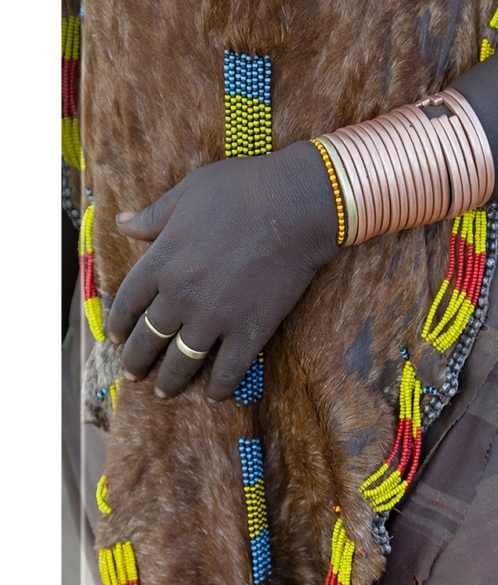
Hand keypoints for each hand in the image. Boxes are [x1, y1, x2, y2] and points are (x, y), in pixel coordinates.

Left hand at [107, 140, 338, 399]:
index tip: (116, 338)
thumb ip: (154, 215)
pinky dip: (218, 387)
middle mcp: (181, 296)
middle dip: (137, 361)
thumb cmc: (241, 189)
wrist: (294, 205)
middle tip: (134, 374)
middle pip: (149, 339)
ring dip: (171, 381)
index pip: (127, 304)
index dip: (119, 325)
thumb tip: (122, 222)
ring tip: (166, 390)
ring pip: (183, 362)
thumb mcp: (188, 192)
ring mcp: (215, 317)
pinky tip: (214, 394)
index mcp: (161, 261)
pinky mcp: (249, 330)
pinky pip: (228, 370)